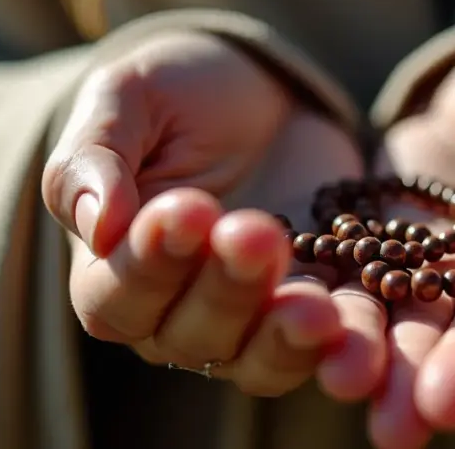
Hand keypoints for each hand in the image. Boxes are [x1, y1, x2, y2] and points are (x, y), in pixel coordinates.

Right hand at [42, 31, 384, 397]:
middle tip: (255, 233)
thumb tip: (97, 222)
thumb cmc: (177, 97)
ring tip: (314, 308)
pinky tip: (359, 325)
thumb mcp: (128, 100)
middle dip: (226, 288)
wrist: (265, 100)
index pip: (116, 295)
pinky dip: (347, 342)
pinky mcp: (322, 308)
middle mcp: (178, 316)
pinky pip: (332, 344)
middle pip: (193, 334)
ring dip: (286, 337)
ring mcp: (253, 323)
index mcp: (115, 272)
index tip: (183, 212)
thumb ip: (95, 156)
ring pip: (260, 359)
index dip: (148, 264)